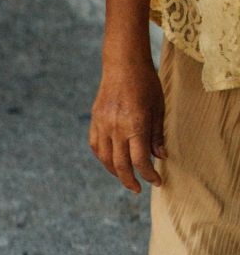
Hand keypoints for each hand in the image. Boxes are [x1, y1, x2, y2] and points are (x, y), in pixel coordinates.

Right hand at [89, 48, 166, 192]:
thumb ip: (157, 135)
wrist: (123, 64)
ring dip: (114, 171)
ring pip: (104, 156)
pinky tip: (110, 161)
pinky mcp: (95, 118)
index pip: (139, 160)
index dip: (148, 175)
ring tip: (124, 178)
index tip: (157, 181)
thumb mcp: (158, 109)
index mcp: (134, 125)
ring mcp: (102, 123)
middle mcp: (116, 127)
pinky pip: (95, 144)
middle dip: (129, 180)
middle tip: (137, 189)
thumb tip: (159, 156)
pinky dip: (102, 156)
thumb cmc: (146, 84)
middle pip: (120, 163)